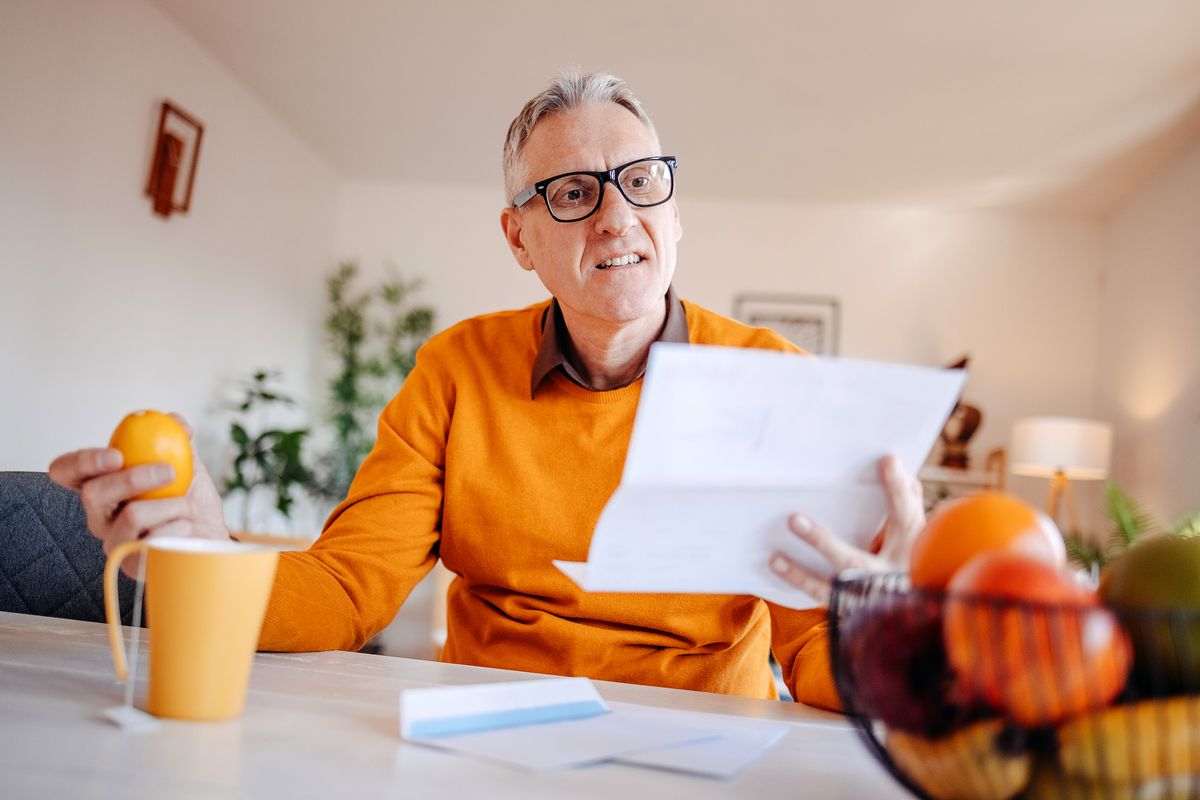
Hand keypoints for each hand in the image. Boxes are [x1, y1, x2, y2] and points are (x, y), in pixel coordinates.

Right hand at [47, 414, 228, 577]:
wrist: (211, 538)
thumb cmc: (190, 501)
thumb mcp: (188, 466)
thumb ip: (177, 442)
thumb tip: (176, 420)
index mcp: (104, 485)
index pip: (67, 472)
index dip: (81, 462)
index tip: (116, 455)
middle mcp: (101, 515)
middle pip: (94, 494)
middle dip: (134, 478)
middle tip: (170, 471)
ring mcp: (114, 541)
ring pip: (130, 517)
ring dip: (171, 505)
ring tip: (187, 507)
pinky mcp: (131, 563)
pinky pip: (152, 541)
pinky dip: (179, 528)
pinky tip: (186, 529)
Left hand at [768, 454, 924, 602]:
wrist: (910, 604)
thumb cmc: (909, 551)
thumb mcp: (913, 528)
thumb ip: (905, 497)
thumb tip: (892, 462)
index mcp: (909, 549)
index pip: (905, 517)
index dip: (898, 489)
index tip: (886, 460)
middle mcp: (887, 576)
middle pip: (854, 562)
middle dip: (822, 542)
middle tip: (792, 520)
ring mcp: (866, 596)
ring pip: (831, 587)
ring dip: (801, 573)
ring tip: (774, 557)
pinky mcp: (850, 606)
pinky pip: (821, 596)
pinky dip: (799, 580)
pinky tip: (775, 563)